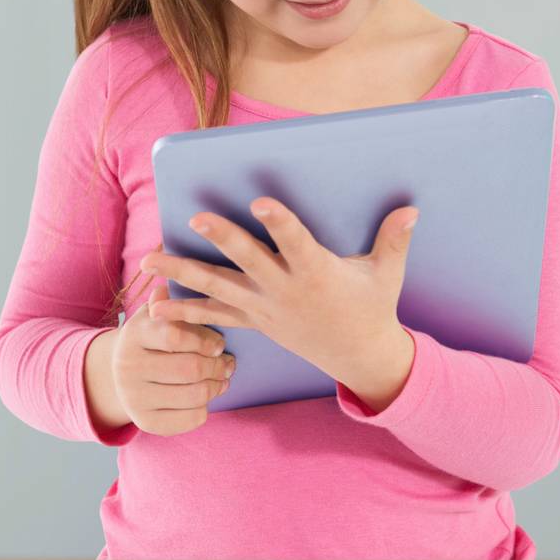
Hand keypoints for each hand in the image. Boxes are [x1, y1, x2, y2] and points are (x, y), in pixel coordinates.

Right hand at [111, 267, 236, 435]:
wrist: (119, 375)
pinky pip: (189, 419)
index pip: (173, 336)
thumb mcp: (153, 314)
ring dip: (216, 386)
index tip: (220, 343)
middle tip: (229, 362)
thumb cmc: (149, 338)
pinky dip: (205, 408)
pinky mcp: (145, 422)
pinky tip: (206, 395)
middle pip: (189, 368)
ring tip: (223, 377)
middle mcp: (128, 367)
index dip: (204, 340)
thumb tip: (166, 256)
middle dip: (217, 366)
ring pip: (194, 395)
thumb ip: (167, 297)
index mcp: (133, 335)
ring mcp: (134, 397)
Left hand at [139, 200, 418, 386]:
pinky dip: (184, 312)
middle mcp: (285, 290)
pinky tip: (154, 307)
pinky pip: (214, 318)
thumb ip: (394, 240)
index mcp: (316, 272)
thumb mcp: (386, 275)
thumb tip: (412, 208)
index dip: (280, 221)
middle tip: (197, 218)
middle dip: (223, 239)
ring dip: (182, 273)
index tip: (262, 201)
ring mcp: (265, 308)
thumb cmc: (372, 307)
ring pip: (218, 288)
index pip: (296, 241)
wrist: (359, 358)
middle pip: (249, 260)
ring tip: (148, 259)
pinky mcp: (254, 322)